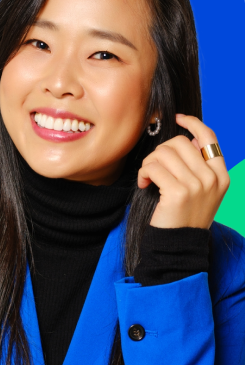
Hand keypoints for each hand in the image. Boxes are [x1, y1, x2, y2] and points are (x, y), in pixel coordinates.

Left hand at [138, 114, 229, 229]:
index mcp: (221, 175)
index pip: (209, 137)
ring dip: (149, 163)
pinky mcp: (178, 193)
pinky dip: (143, 173)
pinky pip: (153, 167)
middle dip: (160, 151)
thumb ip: (199, 167)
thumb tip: (190, 139)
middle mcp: (212, 179)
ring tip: (147, 178)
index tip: (178, 118)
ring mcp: (197, 186)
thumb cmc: (183, 218)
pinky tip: (143, 184)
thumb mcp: (202, 192)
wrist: (178, 246)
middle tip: (153, 168)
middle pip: (179, 143)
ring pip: (164, 153)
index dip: (192, 123)